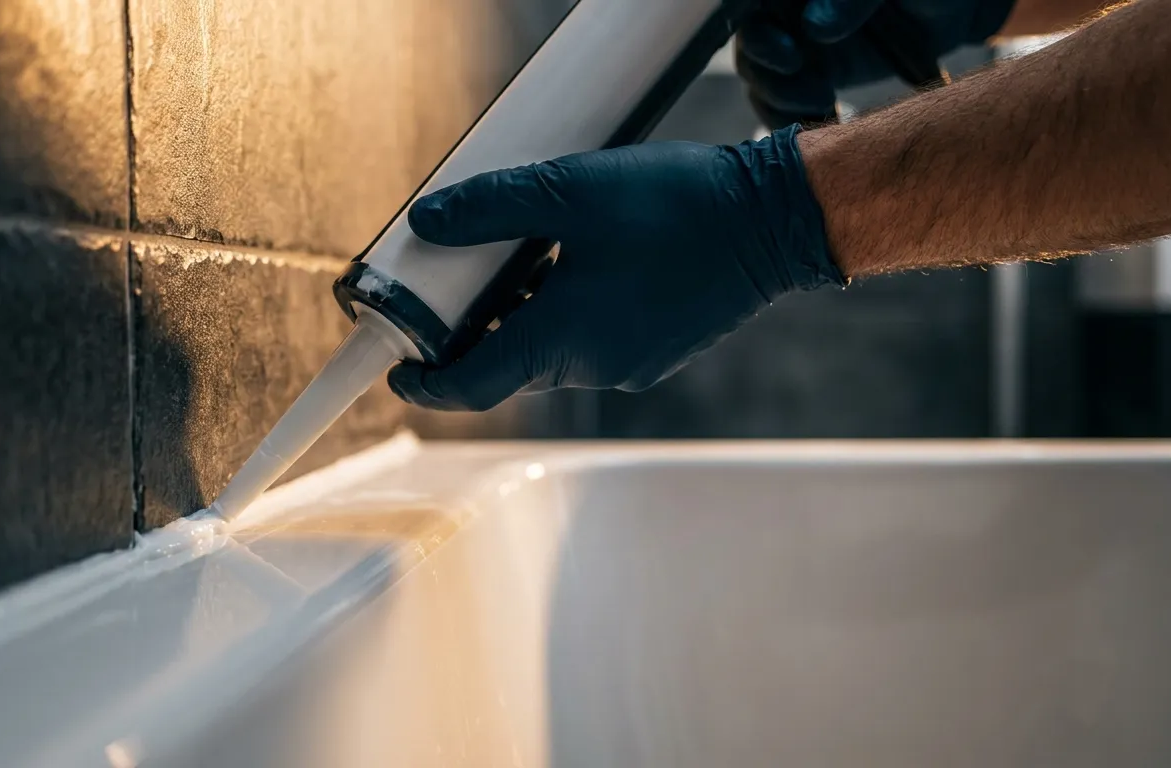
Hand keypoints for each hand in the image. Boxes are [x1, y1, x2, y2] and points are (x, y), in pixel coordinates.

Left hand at [386, 126, 840, 411]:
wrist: (772, 222)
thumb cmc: (675, 207)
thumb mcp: (568, 193)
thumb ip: (490, 209)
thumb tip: (428, 222)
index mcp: (560, 341)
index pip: (469, 386)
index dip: (425, 382)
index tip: (398, 367)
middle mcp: (592, 368)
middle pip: (508, 366)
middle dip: (474, 332)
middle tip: (453, 284)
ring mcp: (630, 366)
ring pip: (552, 353)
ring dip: (525, 318)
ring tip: (523, 259)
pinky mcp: (658, 353)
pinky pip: (592, 346)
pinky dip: (568, 317)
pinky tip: (580, 264)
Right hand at [736, 0, 1016, 127]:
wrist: (962, 11)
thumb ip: (853, 0)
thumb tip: (815, 29)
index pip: (754, 8)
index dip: (760, 35)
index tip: (791, 58)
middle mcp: (793, 11)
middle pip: (753, 45)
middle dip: (769, 75)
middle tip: (812, 90)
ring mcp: (801, 44)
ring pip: (762, 77)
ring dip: (780, 100)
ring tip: (820, 104)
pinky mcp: (815, 75)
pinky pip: (783, 102)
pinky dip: (791, 118)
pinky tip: (822, 118)